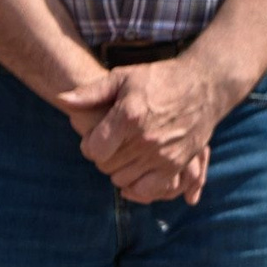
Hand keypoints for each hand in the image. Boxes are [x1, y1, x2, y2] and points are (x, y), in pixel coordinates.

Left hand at [57, 54, 240, 197]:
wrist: (204, 87)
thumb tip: (62, 100)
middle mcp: (146, 139)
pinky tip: (137, 174)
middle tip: (111, 146)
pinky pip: (151, 189)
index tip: (96, 138)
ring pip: (125, 180)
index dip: (89, 145)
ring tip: (125, 157)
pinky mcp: (179, 164)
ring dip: (120, 172)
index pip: (94, 150)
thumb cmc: (160, 79)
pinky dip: (139, 187)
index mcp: (129, 117)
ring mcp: (164, 154)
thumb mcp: (123, 77)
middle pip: (108, 166)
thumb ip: (91, 92)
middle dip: (104, 158)